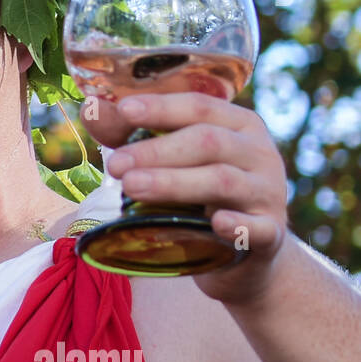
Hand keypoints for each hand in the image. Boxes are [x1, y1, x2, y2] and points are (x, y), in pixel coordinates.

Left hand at [82, 92, 290, 305]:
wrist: (246, 255)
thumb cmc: (200, 197)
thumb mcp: (170, 162)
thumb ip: (131, 136)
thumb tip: (90, 109)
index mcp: (236, 125)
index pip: (199, 106)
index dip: (161, 107)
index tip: (125, 110)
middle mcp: (258, 153)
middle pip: (208, 141)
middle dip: (157, 151)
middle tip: (115, 165)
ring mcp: (268, 193)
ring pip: (224, 181)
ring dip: (175, 183)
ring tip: (132, 188)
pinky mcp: (271, 234)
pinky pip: (258, 228)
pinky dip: (237, 226)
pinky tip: (216, 224)